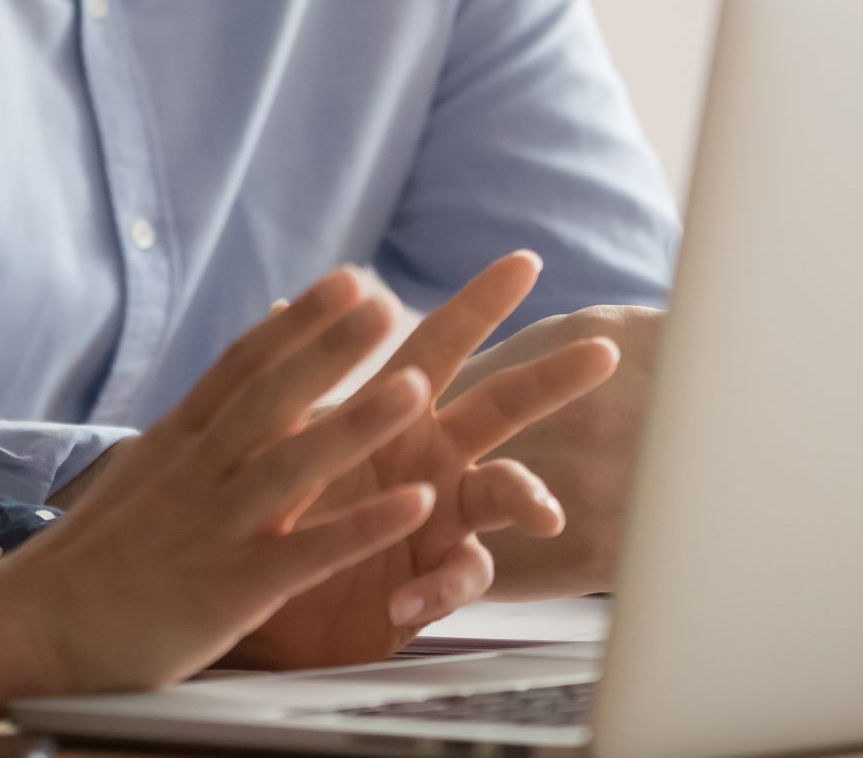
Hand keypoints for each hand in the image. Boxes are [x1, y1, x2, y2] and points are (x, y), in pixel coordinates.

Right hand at [0, 267, 448, 717]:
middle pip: (270, 396)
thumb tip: (219, 395)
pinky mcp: (230, 588)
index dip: (298, 322)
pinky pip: (309, 552)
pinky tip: (416, 505)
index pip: (242, 366)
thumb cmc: (89, 559)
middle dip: (331, 347)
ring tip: (416, 385)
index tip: (347, 280)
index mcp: (175, 442)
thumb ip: (187, 437)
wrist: (31, 625)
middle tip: (385, 299)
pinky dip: (363, 525)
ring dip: (356, 422)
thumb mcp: (139, 476)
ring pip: (293, 463)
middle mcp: (195, 472)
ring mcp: (213, 527)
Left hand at [229, 253, 620, 668]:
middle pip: (503, 406)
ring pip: (508, 493)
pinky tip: (404, 601)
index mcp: (393, 411)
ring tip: (543, 514)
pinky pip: (458, 577)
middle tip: (603, 351)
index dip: (479, 304)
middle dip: (552, 379)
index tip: (525, 261)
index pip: (440, 345)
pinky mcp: (434, 579)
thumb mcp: (281, 439)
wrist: (259, 595)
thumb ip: (298, 383)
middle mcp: (431, 456)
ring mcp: (443, 517)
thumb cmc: (283, 509)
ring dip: (528, 496)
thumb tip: (282, 307)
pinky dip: (436, 588)